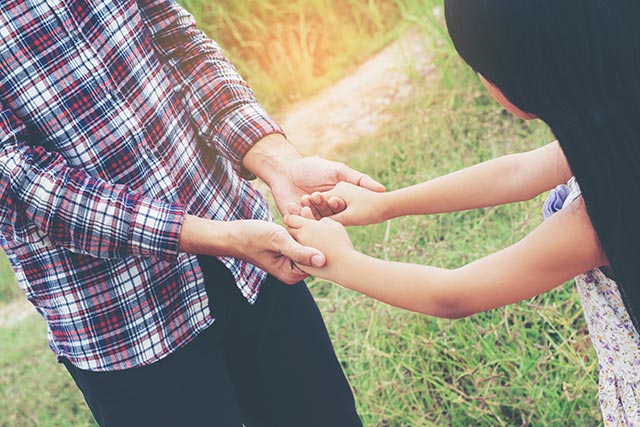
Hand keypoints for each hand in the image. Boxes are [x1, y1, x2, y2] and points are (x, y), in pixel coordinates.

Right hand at [178, 215, 325, 284]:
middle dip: (315, 229)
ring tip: (303, 207)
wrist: (233, 234)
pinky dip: (302, 224)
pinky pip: (302, 237)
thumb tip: (322, 261)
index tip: (315, 217)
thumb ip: (299, 251)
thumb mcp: (277, 241)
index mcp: (292, 274)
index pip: (318, 258)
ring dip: (308, 224)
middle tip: (308, 208)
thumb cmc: (251, 237)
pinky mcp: (289, 250)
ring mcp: (292, 261)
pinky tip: (298, 210)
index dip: (320, 237)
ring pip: (309, 241)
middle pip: (315, 249)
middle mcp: (294, 271)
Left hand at [271, 157, 384, 217]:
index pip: (341, 210)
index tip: (335, 199)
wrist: (286, 169)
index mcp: (336, 205)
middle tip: (318, 196)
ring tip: (305, 198)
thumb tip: (382, 189)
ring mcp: (309, 218)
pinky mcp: (295, 221)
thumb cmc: (313, 168)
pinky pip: (298, 223)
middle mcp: (324, 214)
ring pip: (314, 221)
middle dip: (324, 208)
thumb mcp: (338, 171)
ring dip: (311, 210)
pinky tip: (296, 203)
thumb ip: (358, 179)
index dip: (339, 206)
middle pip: (328, 217)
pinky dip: (298, 214)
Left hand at [284, 207, 355, 280]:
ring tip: (308, 240)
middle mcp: (300, 237)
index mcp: (307, 226)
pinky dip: (300, 252)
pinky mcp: (300, 264)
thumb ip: (323, 220)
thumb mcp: (334, 225)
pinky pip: (295, 255)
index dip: (293, 217)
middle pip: (289, 230)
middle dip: (294, 228)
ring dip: (297, 239)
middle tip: (303, 228)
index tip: (297, 218)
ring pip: (292, 243)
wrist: (344, 266)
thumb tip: (318, 222)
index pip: (290, 218)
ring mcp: (299, 252)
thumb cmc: (341, 243)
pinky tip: (310, 251)